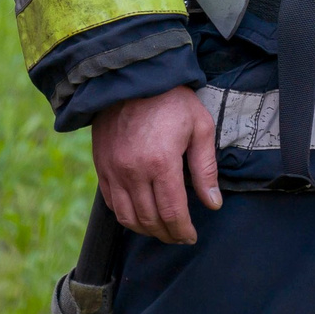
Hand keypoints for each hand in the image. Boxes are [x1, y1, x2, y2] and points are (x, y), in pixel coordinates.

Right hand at [91, 86, 221, 243]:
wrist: (132, 76)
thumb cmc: (171, 99)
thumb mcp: (200, 126)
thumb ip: (205, 168)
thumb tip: (213, 203)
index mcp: (161, 162)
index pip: (172, 213)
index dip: (183, 230)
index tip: (191, 236)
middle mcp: (133, 171)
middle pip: (150, 220)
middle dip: (167, 234)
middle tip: (179, 236)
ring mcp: (114, 170)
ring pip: (127, 217)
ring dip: (146, 230)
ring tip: (161, 230)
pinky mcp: (101, 166)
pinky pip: (111, 203)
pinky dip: (126, 216)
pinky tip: (140, 214)